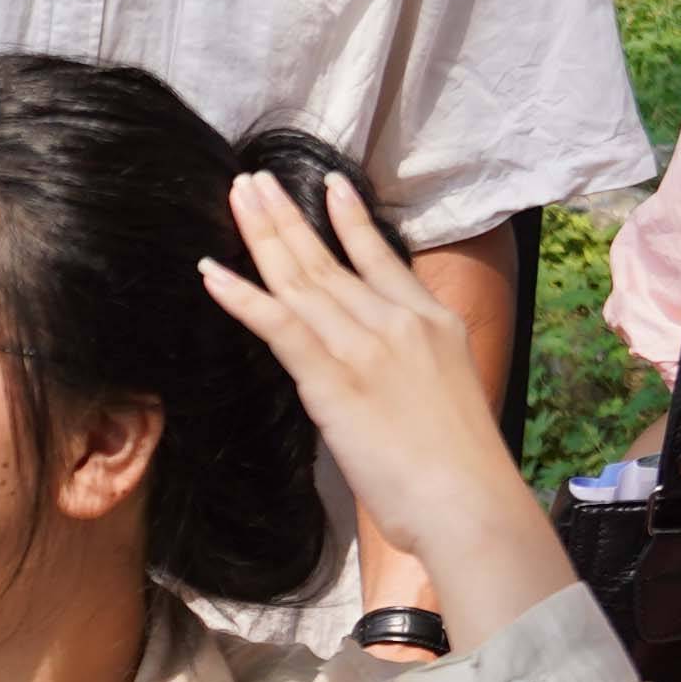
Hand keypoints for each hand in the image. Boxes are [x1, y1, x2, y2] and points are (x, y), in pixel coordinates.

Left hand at [191, 171, 535, 599]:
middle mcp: (398, 322)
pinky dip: (241, 296)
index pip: (383, 260)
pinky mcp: (332, 378)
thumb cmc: (463, 472)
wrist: (469, 502)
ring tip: (237, 197)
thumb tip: (388, 377)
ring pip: (302, 279)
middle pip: (330, 259)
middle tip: (255, 180)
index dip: (351, 221)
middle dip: (288, 216)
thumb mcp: (450, 399)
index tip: (331, 185)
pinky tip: (211, 271)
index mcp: (434, 325)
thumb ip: (416, 372)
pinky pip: (278, 324)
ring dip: (263, 234)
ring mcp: (364, 345)